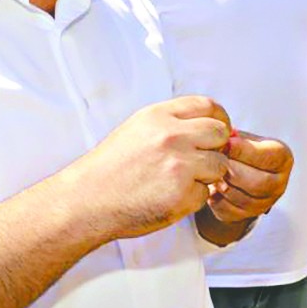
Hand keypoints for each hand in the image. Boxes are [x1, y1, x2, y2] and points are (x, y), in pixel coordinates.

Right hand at [70, 95, 231, 240]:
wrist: (86, 201)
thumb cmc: (109, 169)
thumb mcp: (138, 129)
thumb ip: (172, 123)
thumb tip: (210, 125)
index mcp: (159, 116)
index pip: (208, 106)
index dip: (220, 118)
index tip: (220, 129)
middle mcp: (172, 136)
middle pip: (220, 133)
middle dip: (217, 147)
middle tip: (203, 160)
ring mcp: (179, 165)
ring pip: (220, 165)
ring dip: (207, 175)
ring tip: (181, 181)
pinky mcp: (182, 194)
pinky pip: (205, 193)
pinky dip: (193, 199)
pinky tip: (169, 198)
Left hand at [206, 131, 293, 222]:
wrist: (239, 169)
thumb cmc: (242, 150)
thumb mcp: (243, 137)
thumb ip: (236, 137)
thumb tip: (224, 138)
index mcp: (283, 159)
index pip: (267, 158)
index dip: (244, 151)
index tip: (225, 144)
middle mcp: (279, 183)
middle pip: (258, 183)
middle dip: (233, 171)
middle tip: (215, 161)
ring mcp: (265, 202)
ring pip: (242, 199)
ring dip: (223, 185)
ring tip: (212, 172)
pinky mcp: (247, 215)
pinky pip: (229, 211)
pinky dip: (216, 199)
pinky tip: (212, 186)